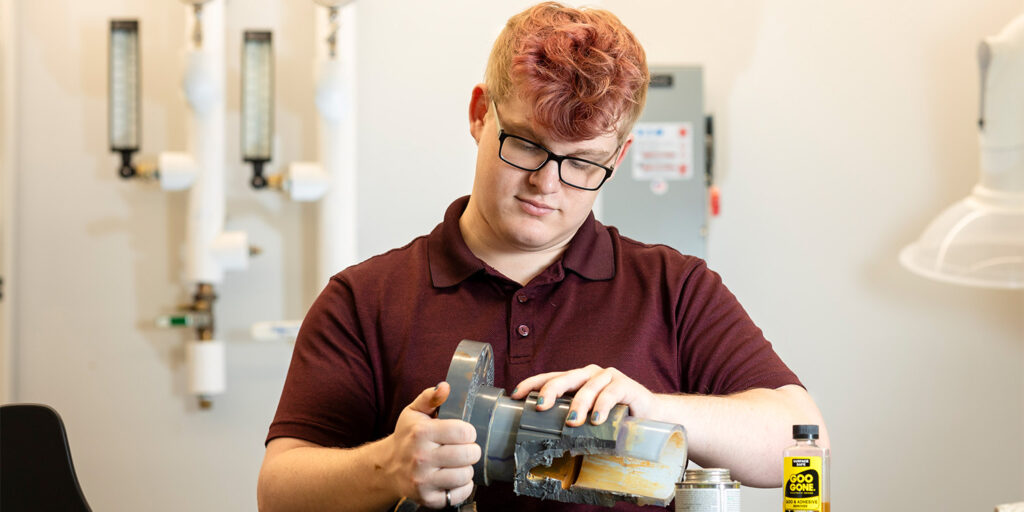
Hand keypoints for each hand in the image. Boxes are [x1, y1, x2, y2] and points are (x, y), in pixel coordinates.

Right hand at [384, 382, 480, 508]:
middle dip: (471, 450)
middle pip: (468, 454)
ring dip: (467, 469)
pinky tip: (454, 478)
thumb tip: (445, 387)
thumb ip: (430, 397)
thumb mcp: (414, 412)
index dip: (469, 432)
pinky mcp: (426, 498)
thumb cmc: (406, 437)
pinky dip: (462, 487)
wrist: (387, 467)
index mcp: (421, 432)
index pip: (464, 432)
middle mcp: (420, 457)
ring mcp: (423, 480)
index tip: (464, 434)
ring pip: (465, 475)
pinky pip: (458, 494)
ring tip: (458, 463)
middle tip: (464, 449)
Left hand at [509, 365, 657, 426]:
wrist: (651, 416)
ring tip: (572, 423)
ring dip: (578, 405)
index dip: (532, 384)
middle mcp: (589, 374)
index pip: (550, 377)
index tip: (516, 395)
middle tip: (540, 407)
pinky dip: (602, 406)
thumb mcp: (589, 420)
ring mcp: (608, 377)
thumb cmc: (615, 419)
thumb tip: (543, 442)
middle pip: (565, 378)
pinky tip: (597, 420)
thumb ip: (572, 423)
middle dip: (550, 391)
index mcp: (577, 381)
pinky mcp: (626, 384)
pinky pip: (611, 393)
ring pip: (587, 387)